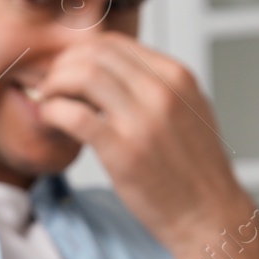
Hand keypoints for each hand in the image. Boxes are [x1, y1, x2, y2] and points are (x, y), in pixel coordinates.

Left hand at [33, 35, 250, 258]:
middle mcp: (162, 92)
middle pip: (95, 53)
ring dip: (55, 85)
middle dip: (63, 65)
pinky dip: (53, 111)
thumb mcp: (188, 112)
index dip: (82, 53)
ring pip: (82, 75)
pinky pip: (74, 115)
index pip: (115, 43)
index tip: (68, 71)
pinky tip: (51, 120)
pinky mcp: (123, 151)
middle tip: (52, 85)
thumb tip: (114, 71)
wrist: (209, 215)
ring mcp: (143, 121)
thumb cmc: (194, 171)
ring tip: (50, 101)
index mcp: (177, 77)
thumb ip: (157, 87)